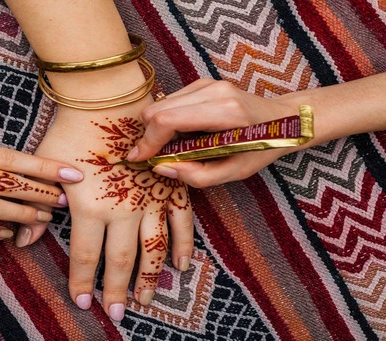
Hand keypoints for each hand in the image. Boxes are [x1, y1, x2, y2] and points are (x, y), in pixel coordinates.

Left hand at [18, 101, 193, 320]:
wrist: (107, 97)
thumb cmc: (71, 128)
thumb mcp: (44, 167)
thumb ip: (36, 204)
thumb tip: (22, 240)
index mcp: (89, 208)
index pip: (85, 257)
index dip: (83, 282)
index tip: (83, 302)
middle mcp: (121, 210)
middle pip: (120, 261)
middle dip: (116, 291)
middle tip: (116, 314)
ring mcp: (150, 199)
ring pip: (152, 249)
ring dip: (149, 278)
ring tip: (146, 299)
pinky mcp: (170, 185)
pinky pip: (181, 222)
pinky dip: (182, 245)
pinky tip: (181, 265)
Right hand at [127, 79, 296, 187]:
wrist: (286, 119)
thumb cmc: (263, 147)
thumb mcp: (235, 172)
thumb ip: (197, 175)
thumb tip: (161, 167)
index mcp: (225, 112)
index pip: (168, 120)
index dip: (148, 141)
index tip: (138, 158)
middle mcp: (214, 91)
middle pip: (158, 110)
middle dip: (149, 135)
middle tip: (157, 155)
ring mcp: (208, 83)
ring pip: (160, 104)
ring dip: (158, 127)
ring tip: (174, 146)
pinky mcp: (203, 82)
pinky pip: (170, 100)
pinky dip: (167, 119)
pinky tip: (183, 133)